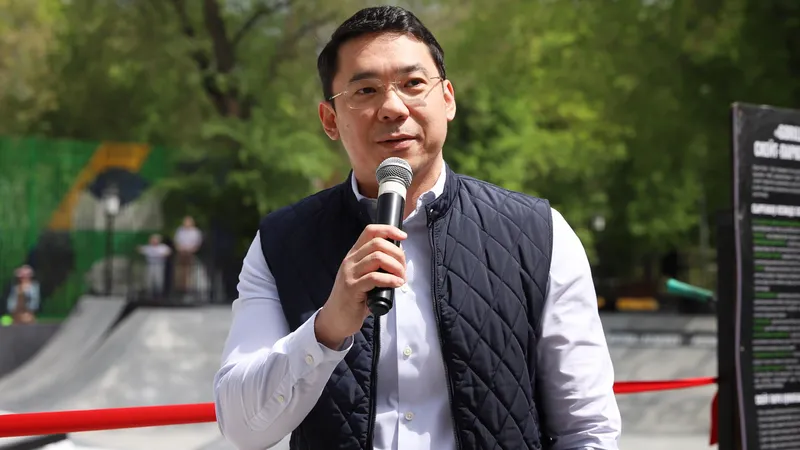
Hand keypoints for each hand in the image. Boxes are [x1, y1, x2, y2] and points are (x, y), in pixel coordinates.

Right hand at [315, 224, 406, 348]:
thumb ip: (377, 267)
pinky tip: (396, 284)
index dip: (388, 230)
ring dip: (395, 266)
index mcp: (354, 254)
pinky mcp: (352, 288)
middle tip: (403, 269)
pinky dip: (390, 279)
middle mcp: (351, 261)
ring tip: (401, 278)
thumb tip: (399, 258)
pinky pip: (374, 278)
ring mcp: (350, 274)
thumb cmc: (354, 298)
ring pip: (377, 258)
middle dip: (397, 253)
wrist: (335, 319)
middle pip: (378, 243)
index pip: (370, 231)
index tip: (403, 237)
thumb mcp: (364, 277)